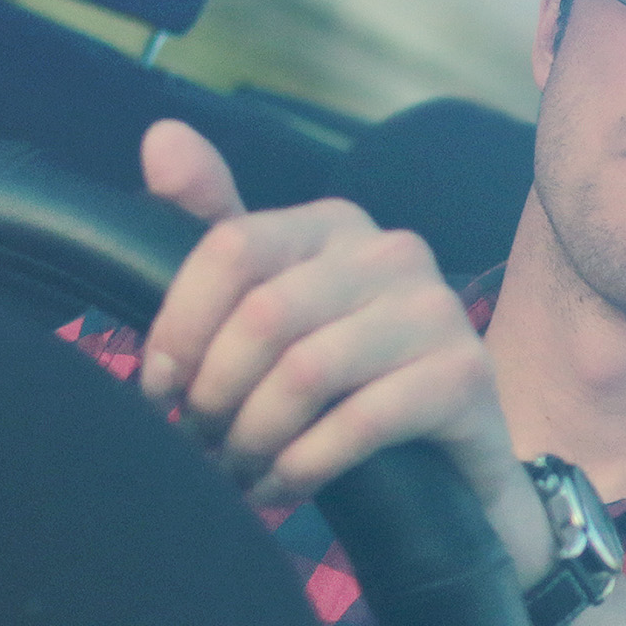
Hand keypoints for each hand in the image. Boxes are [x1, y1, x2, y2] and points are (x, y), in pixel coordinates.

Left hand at [138, 120, 547, 578]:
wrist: (450, 467)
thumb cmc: (348, 384)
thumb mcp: (275, 309)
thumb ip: (216, 230)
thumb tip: (160, 138)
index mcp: (335, 224)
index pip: (232, 247)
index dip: (180, 326)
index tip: (159, 388)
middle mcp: (393, 251)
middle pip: (264, 315)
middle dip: (215, 392)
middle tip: (199, 442)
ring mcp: (437, 311)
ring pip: (306, 372)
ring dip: (253, 436)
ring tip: (235, 470)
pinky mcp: (466, 377)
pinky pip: (358, 422)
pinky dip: (302, 466)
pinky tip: (279, 487)